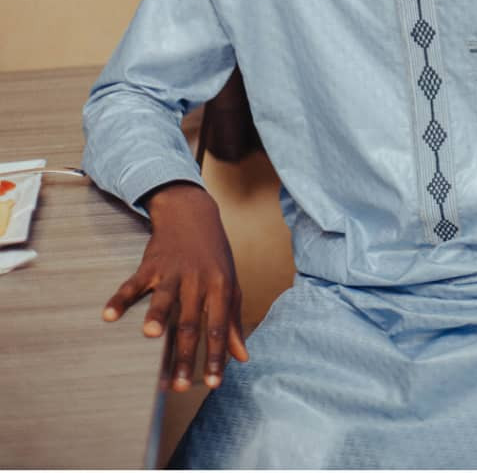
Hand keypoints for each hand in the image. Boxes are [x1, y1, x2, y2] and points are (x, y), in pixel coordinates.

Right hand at [102, 181, 248, 391]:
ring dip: (157, 316)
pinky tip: (108, 315)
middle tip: (177, 387)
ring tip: (150, 336)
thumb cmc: (213, 255)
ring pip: (165, 297)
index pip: (218, 327)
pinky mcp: (151, 263)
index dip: (217, 356)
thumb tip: (243, 357)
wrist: (192, 214)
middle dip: (184, 355)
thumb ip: (232, 321)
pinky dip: (120, 298)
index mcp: (220, 286)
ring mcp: (173, 271)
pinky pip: (134, 282)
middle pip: (190, 321)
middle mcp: (197, 280)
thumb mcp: (229, 284)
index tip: (214, 384)